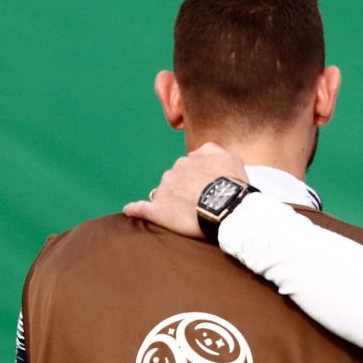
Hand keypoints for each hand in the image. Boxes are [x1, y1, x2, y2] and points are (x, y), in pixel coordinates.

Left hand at [123, 142, 247, 236]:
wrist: (226, 208)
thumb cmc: (232, 184)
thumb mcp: (230, 157)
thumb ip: (212, 150)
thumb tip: (198, 153)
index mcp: (188, 160)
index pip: (188, 167)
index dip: (198, 179)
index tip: (206, 188)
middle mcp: (173, 171)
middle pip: (174, 179)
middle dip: (183, 188)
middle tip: (199, 202)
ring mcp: (163, 191)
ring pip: (162, 193)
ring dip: (169, 200)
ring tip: (184, 213)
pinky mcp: (157, 211)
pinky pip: (140, 208)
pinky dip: (134, 209)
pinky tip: (130, 211)